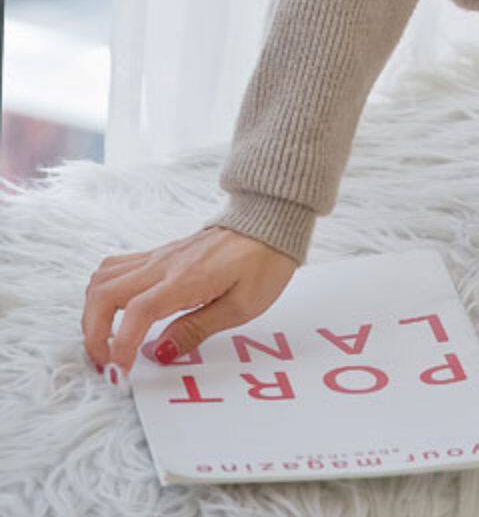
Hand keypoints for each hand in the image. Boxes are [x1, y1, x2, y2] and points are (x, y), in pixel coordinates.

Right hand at [82, 226, 297, 380]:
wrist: (270, 220)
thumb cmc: (263, 263)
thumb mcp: (242, 306)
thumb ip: (197, 329)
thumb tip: (160, 353)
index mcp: (186, 279)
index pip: (138, 312)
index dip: (122, 346)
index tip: (121, 372)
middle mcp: (164, 265)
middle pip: (104, 293)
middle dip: (93, 334)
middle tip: (105, 362)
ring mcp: (159, 256)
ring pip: (103, 278)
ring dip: (93, 313)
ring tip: (106, 342)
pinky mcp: (159, 254)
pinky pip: (116, 268)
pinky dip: (104, 294)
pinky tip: (117, 314)